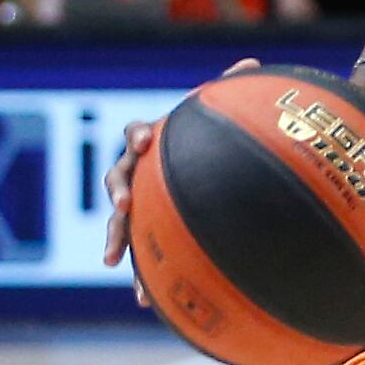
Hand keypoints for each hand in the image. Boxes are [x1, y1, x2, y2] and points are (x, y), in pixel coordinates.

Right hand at [103, 57, 259, 284]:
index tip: (145, 142)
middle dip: (119, 190)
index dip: (138, 135)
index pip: (137, 132)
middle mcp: (140, 173)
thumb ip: (231, 93)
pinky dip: (141, 277)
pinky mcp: (149, 235)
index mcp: (156, 143)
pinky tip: (145, 301)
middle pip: (117, 177)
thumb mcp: (221, 122)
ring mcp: (141, 206)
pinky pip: (141, 256)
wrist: (211, 180)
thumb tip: (251, 63)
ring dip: (116, 237)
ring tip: (113, 259)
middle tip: (125, 203)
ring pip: (119, 221)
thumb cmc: (214, 146)